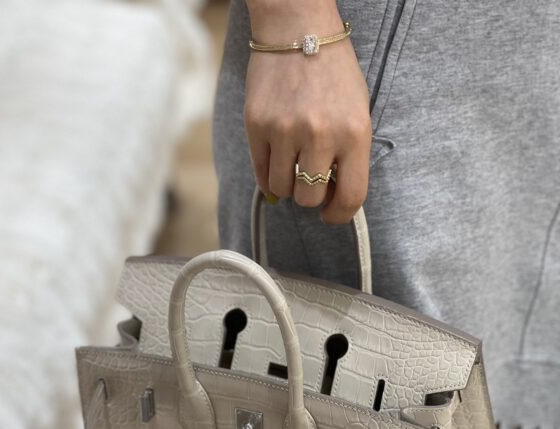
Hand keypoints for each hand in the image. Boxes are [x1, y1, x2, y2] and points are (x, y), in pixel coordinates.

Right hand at [244, 0, 371, 223]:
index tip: (332, 214)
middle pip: (310, 198)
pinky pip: (261, 173)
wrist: (298, 28)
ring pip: (283, 189)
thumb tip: (330, 199)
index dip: (340, 214)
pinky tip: (276, 159)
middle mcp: (321, 134)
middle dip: (310, 196)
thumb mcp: (356, 113)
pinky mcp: (257, 126)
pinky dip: (269, 174)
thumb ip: (348, 157)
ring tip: (293, 162)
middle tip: (309, 179)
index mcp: (354, 132)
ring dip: (287, 184)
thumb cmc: (333, 73)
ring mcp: (286, 130)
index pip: (351, 197)